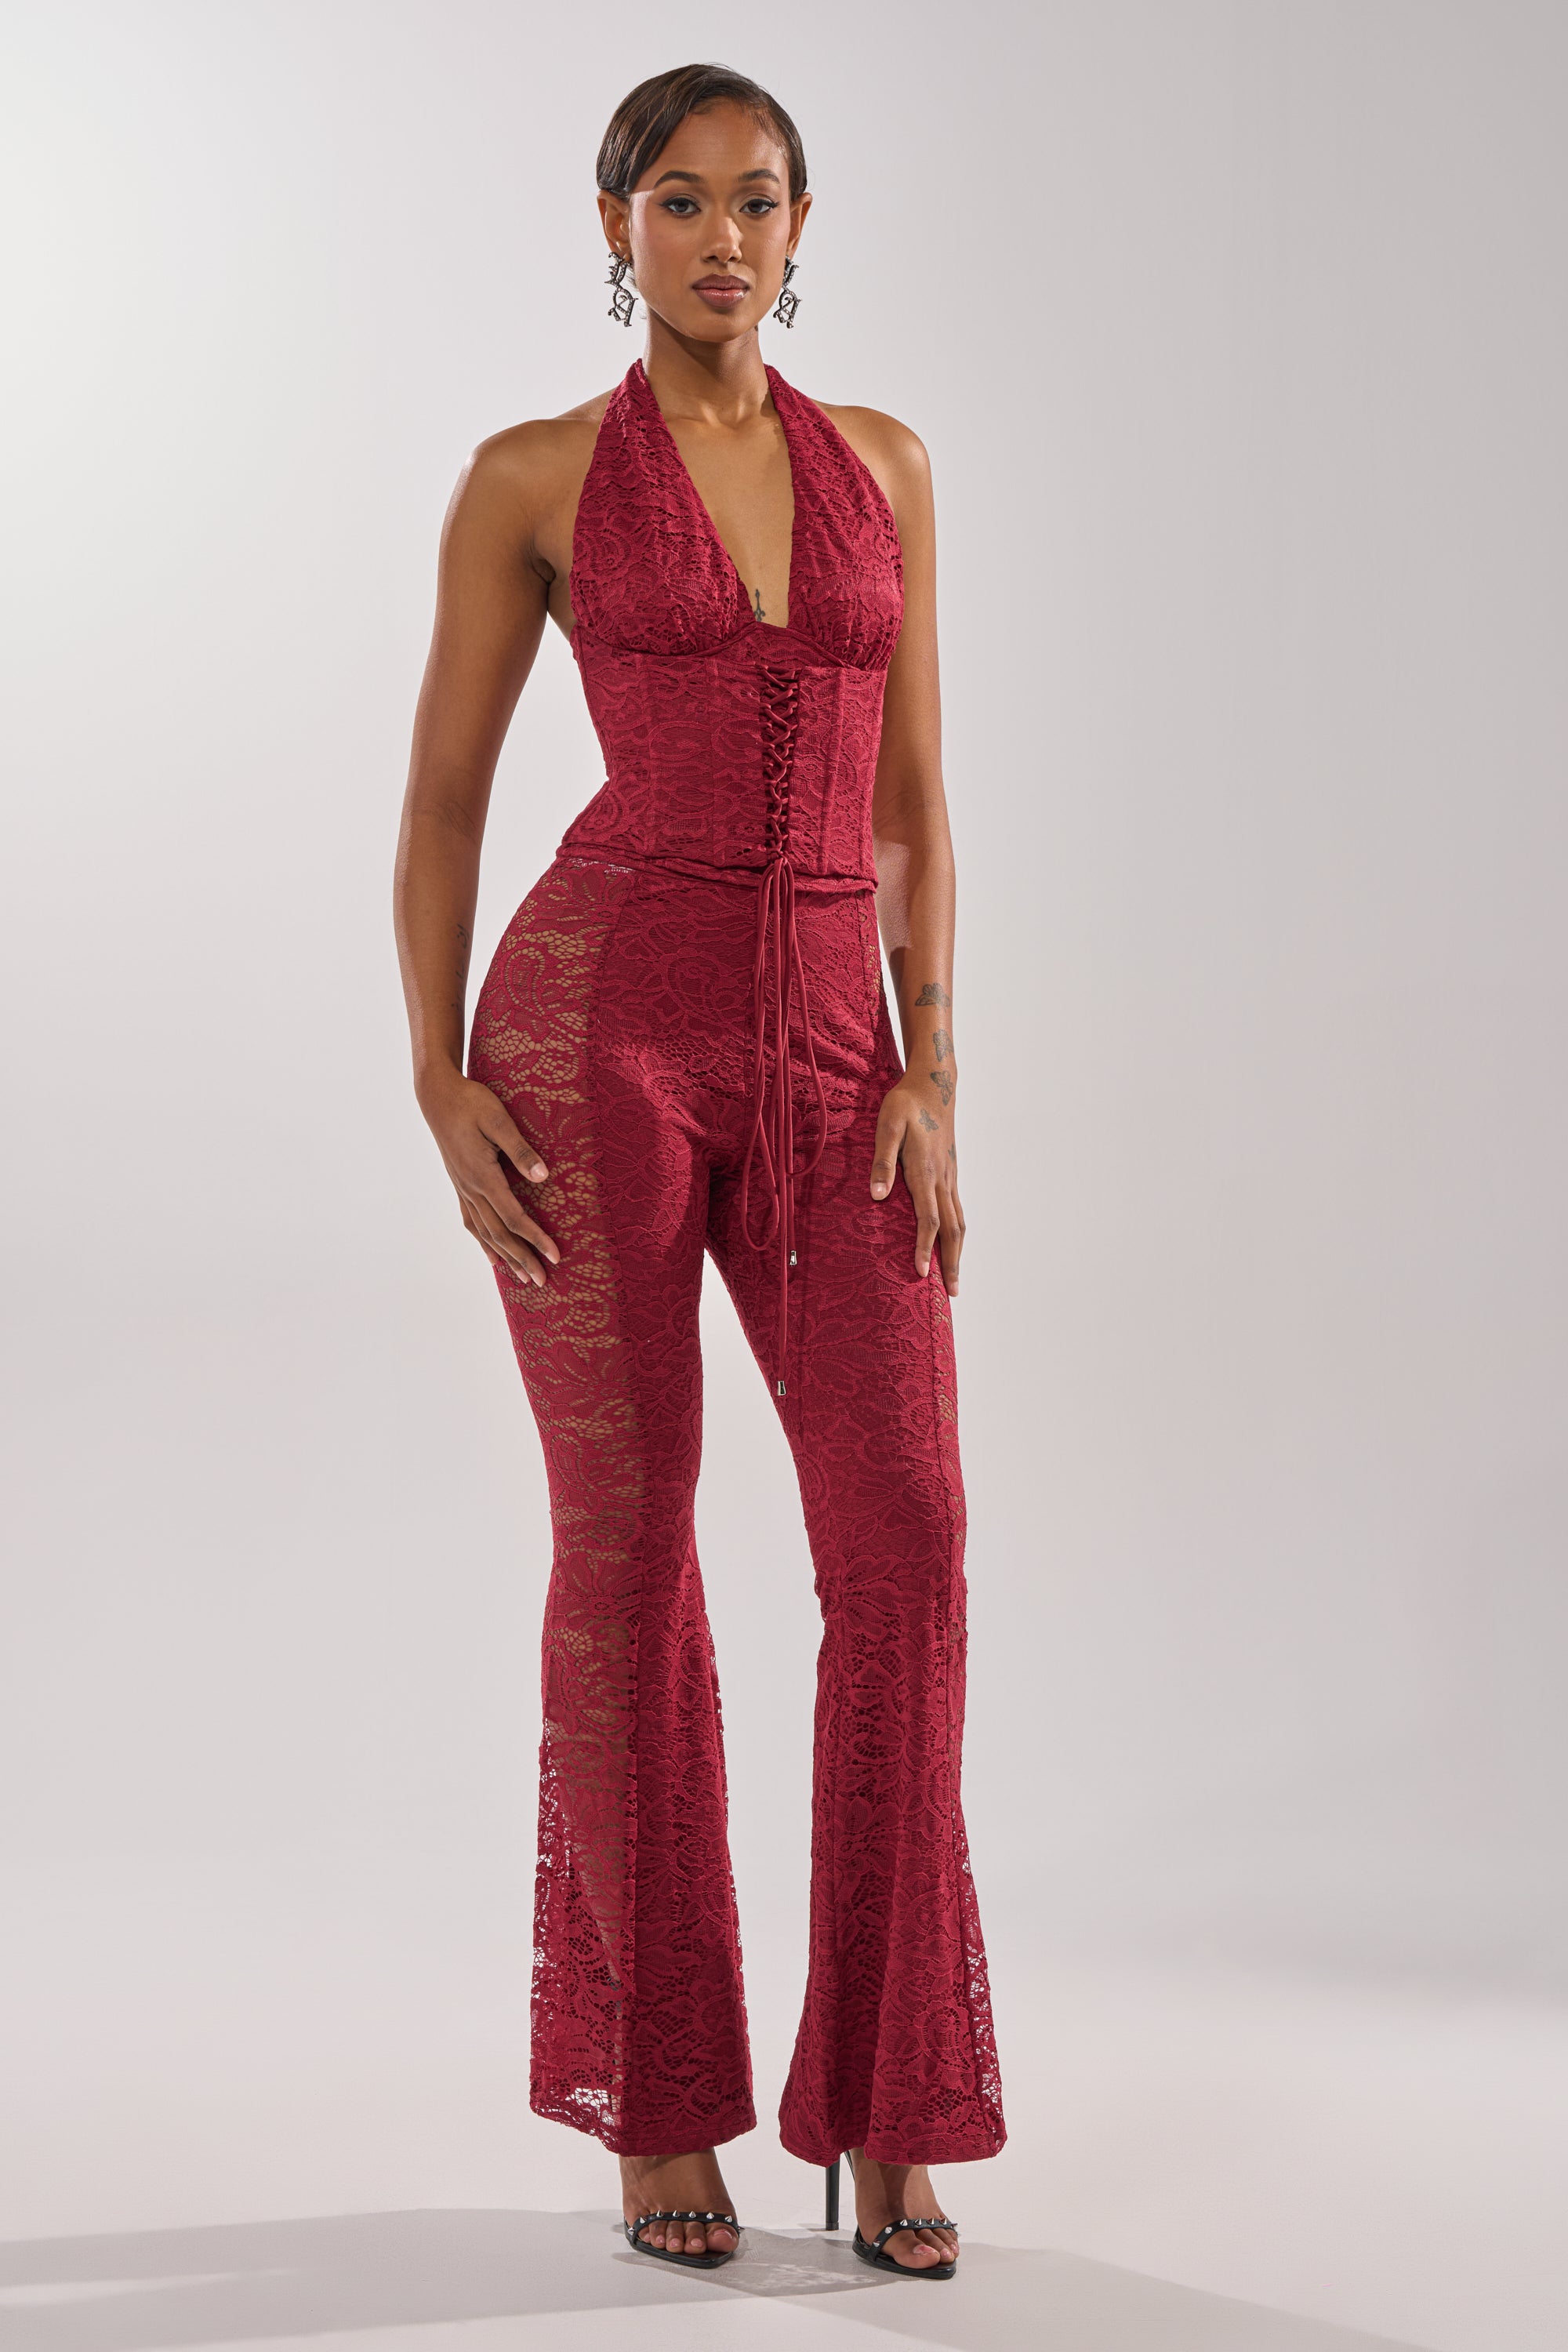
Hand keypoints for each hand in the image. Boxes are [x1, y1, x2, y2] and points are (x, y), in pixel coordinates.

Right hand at [418, 1067, 560, 1286]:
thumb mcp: (499, 1120)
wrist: (437, 1096)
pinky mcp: (460, 1184)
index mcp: (482, 1175)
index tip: (556, 1255)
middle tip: (543, 1282)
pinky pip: (472, 1222)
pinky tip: (492, 1256)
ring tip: (522, 1278)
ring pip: (485, 1232)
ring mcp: (463, 1188)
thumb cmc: (471, 1102)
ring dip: (505, 1256)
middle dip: (523, 1259)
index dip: (536, 1238)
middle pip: (500, 1233)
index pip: (514, 1217)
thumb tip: (543, 1177)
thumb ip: (520, 1150)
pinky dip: (484, 1242)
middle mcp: (471, 1188)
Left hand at [869, 1072, 963, 1294]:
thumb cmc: (906, 1104)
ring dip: (957, 1252)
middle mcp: (942, 1179)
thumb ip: (882, 1160)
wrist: (934, 1085)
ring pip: (959, 1222)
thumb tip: (877, 1194)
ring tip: (954, 1279)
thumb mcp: (887, 1125)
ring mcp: (950, 1177)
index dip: (924, 1247)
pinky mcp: (950, 1173)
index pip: (928, 1219)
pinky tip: (952, 1243)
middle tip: (952, 1293)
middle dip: (951, 1262)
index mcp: (925, 1171)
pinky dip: (957, 1233)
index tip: (921, 1273)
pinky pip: (957, 1210)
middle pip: (951, 1229)